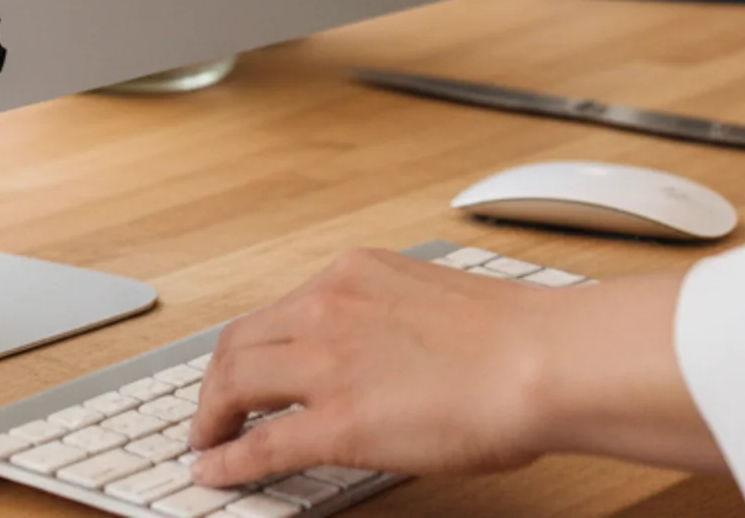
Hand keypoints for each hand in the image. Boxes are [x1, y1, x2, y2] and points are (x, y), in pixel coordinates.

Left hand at [187, 249, 718, 483]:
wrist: (539, 360)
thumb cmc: (511, 337)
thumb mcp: (425, 299)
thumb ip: (384, 316)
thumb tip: (375, 352)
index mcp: (351, 273)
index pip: (275, 311)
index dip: (247, 348)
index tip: (238, 371)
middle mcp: (326, 305)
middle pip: (238, 342)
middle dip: (216, 382)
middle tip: (210, 412)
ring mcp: (327, 361)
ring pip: (235, 384)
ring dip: (211, 416)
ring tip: (205, 442)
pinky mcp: (337, 421)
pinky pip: (261, 443)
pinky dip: (227, 458)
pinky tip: (214, 471)